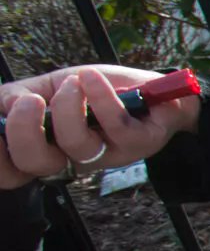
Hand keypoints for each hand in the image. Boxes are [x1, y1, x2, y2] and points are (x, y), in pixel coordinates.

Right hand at [0, 66, 199, 190]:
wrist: (153, 89)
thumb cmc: (96, 90)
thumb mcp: (48, 88)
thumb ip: (16, 98)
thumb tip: (3, 105)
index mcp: (45, 148)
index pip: (11, 171)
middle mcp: (71, 158)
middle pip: (36, 164)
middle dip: (24, 132)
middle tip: (28, 103)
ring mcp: (105, 154)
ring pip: (77, 146)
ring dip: (69, 108)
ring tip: (74, 83)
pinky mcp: (137, 143)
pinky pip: (116, 126)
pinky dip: (101, 98)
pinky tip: (91, 79)